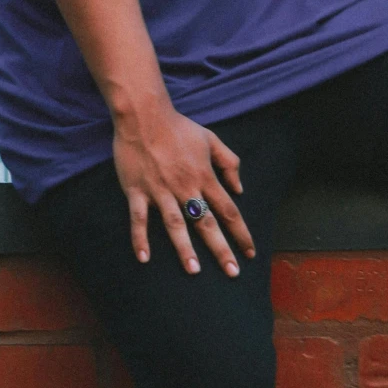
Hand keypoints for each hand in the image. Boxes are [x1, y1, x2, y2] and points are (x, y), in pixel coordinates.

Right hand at [112, 104, 255, 275]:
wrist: (144, 115)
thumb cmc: (179, 127)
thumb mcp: (211, 139)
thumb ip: (229, 162)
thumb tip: (239, 189)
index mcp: (204, 176)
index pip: (228, 210)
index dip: (241, 233)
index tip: (250, 252)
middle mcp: (185, 187)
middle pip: (207, 223)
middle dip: (221, 249)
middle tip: (232, 272)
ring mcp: (161, 190)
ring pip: (176, 225)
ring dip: (185, 249)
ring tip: (194, 271)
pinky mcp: (138, 191)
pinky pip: (139, 219)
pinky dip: (140, 238)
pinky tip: (144, 258)